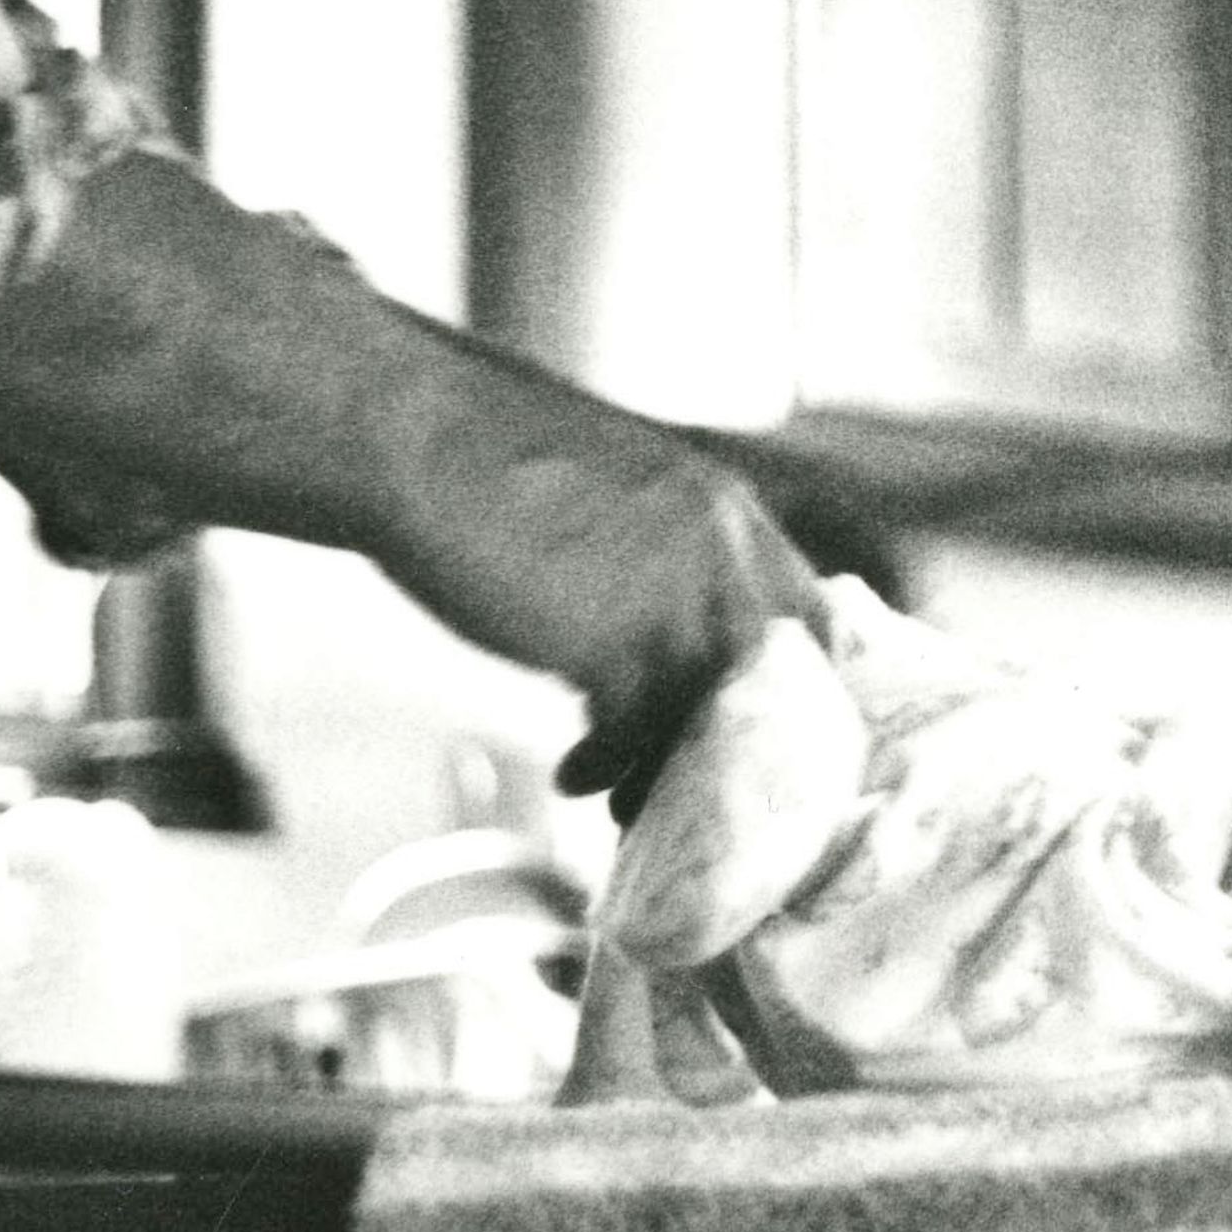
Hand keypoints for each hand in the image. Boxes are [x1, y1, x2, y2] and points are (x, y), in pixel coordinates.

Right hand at [353, 417, 825, 808]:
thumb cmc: (496, 461)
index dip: (798, 678)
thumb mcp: (620, 492)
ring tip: (627, 797)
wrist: (419, 434)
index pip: (812, 608)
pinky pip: (632, 732)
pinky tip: (572, 776)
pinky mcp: (606, 636)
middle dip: (744, 736)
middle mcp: (718, 547)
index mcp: (726, 509)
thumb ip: (664, 555)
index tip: (765, 726)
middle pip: (773, 674)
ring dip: (668, 765)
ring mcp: (668, 592)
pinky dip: (606, 768)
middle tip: (699, 777)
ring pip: (706, 711)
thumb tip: (669, 639)